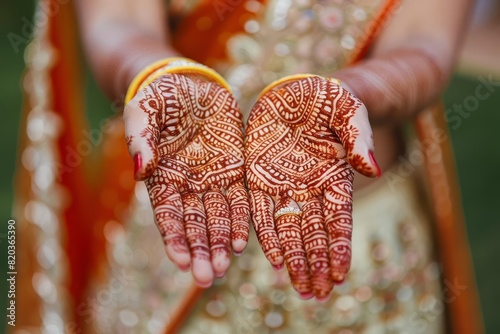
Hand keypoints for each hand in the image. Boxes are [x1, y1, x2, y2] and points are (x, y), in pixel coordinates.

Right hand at [124, 73, 248, 286]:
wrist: (188, 82)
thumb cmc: (158, 97)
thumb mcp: (142, 112)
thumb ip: (141, 139)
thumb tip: (141, 169)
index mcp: (161, 178)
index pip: (167, 216)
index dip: (174, 239)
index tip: (181, 262)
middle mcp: (187, 185)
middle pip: (194, 225)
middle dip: (200, 251)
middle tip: (206, 277)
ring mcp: (212, 178)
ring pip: (217, 218)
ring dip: (221, 243)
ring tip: (225, 266)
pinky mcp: (235, 167)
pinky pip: (239, 198)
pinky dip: (240, 220)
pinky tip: (242, 242)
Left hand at [245, 75, 379, 299]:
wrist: (295, 91)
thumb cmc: (328, 99)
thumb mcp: (348, 110)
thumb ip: (359, 138)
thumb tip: (373, 168)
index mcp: (335, 176)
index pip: (340, 218)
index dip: (340, 246)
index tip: (341, 275)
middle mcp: (310, 187)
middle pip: (314, 233)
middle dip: (316, 264)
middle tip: (318, 295)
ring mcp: (283, 184)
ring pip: (289, 229)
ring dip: (295, 259)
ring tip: (300, 287)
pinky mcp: (258, 177)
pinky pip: (261, 211)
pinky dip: (268, 235)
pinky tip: (274, 260)